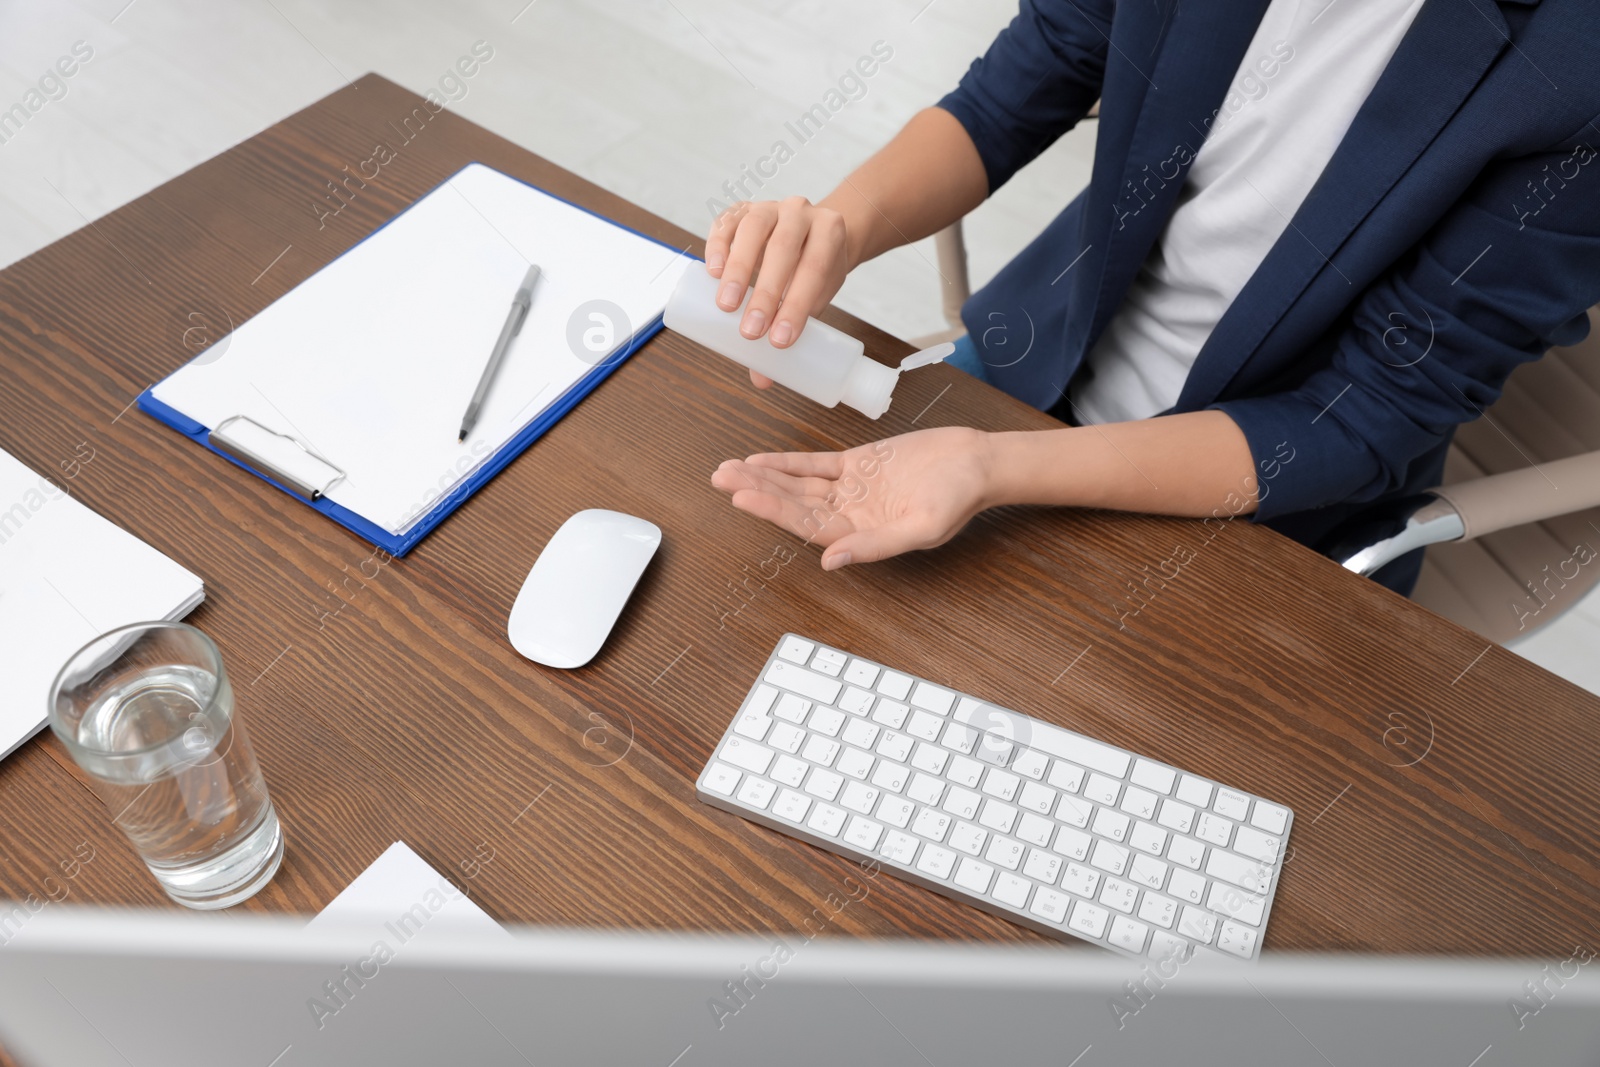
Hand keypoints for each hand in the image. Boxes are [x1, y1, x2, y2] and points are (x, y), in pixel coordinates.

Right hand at [704, 197, 852, 387]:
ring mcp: (769, 207)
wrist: (812, 232)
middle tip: (749, 332)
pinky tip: (712, 272)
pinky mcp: (740, 210)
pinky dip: (718, 246)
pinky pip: (727, 222)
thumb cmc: (814, 269)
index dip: (797, 306)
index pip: (815, 268)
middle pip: (783, 248)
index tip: (780, 342)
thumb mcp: (815, 295)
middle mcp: (800, 211)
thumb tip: (762, 380)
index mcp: (829, 232)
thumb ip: (791, 329)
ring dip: (738, 270)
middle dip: (766, 293)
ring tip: (726, 306)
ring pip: (753, 229)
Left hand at [710, 427, 992, 569]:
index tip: (743, 496)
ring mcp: (851, 490)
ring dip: (765, 476)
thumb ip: (875, 546)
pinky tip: (760, 459)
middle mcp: (850, 515)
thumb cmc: (957, 498)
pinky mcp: (858, 465)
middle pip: (794, 504)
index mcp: (861, 534)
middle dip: (757, 490)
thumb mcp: (921, 527)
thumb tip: (830, 562)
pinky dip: (788, 461)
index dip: (774, 510)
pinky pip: (815, 464)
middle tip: (720, 478)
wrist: (978, 462)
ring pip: (798, 483)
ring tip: (729, 468)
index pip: (806, 525)